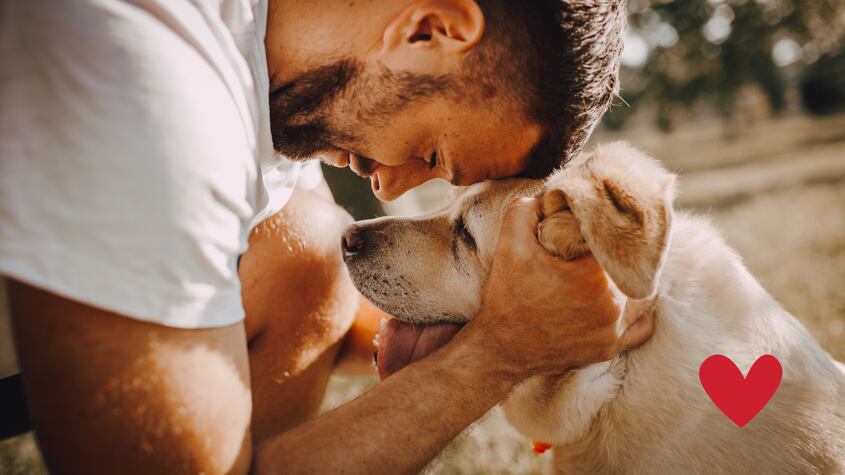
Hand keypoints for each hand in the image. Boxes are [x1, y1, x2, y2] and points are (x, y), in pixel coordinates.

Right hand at [469, 197, 653, 380]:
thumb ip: (526, 209)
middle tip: (604, 246)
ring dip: (630, 280)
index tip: (596, 226)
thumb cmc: (507, 297)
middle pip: (631, 266)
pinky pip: (641, 327)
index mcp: (594, 276)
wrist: (500, 348)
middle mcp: (612, 305)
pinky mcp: (610, 348)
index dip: (607, 229)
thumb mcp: (510, 245)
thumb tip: (549, 197)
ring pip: (641, 294)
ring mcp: (613, 330)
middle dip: (618, 254)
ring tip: (616, 268)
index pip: (617, 241)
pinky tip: (625, 298)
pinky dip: (638, 312)